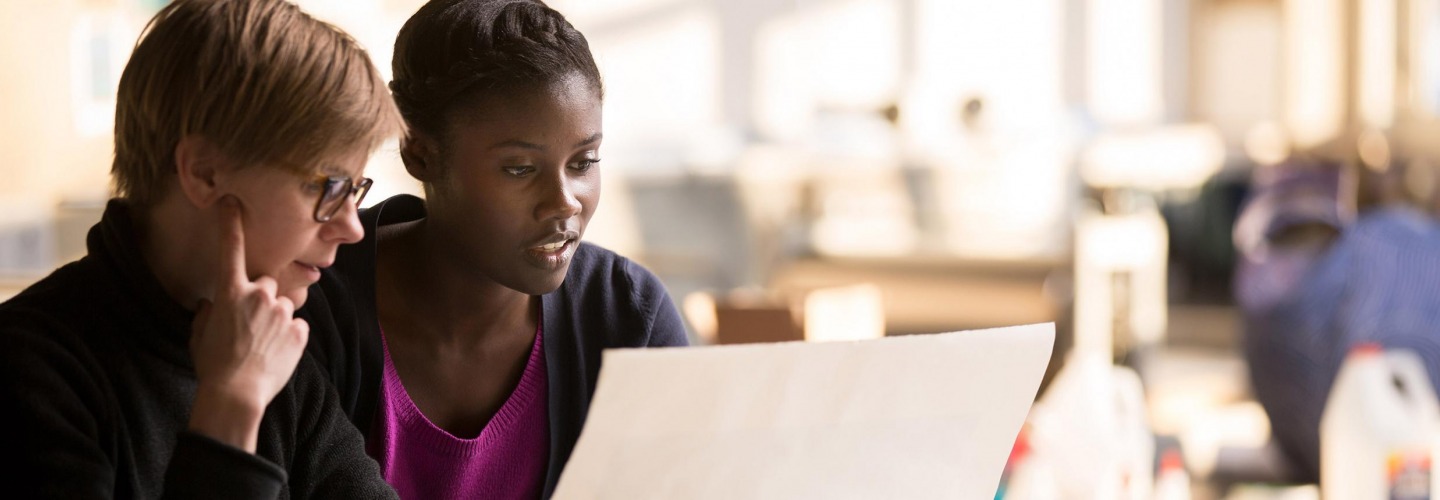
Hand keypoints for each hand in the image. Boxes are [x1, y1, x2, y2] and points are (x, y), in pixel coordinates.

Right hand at [187, 196, 309, 452]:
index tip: (230, 201)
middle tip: (248, 327)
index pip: (230, 249)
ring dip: (273, 320)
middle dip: (259, 299)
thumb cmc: (212, 364)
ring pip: (281, 306)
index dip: (230, 223)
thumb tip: (214, 306)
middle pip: (265, 284)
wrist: (236, 395)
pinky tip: (274, 354)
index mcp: (230, 293)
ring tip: (260, 346)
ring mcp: (282, 312)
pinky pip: (295, 326)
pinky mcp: (300, 330)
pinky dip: (287, 337)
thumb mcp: (200, 333)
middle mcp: (259, 295)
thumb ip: (210, 312)